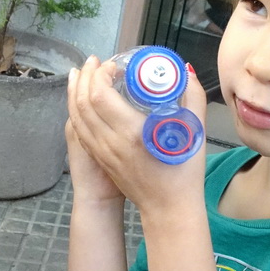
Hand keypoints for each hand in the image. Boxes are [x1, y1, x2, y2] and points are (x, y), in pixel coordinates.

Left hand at [67, 55, 206, 211]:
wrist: (168, 209)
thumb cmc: (184, 172)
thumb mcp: (195, 132)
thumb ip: (193, 97)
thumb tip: (186, 70)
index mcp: (132, 133)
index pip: (100, 95)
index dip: (100, 74)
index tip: (114, 65)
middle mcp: (111, 142)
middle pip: (83, 102)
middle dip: (84, 77)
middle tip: (94, 61)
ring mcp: (103, 153)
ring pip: (76, 116)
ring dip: (75, 91)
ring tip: (79, 73)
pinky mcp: (101, 160)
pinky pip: (80, 131)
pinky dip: (76, 111)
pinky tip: (80, 101)